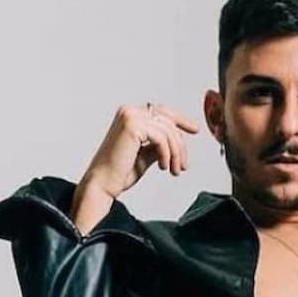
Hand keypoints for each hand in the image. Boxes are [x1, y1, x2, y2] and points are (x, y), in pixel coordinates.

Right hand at [79, 102, 200, 200]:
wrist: (102, 185)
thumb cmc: (118, 173)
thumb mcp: (145, 155)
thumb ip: (158, 145)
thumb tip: (175, 143)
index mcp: (130, 115)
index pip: (162, 111)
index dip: (181, 120)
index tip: (195, 130)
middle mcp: (129, 112)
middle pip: (168, 120)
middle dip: (180, 144)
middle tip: (183, 165)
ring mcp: (130, 116)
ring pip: (167, 130)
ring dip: (176, 153)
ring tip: (174, 170)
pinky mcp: (132, 126)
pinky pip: (162, 137)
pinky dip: (167, 154)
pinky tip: (163, 167)